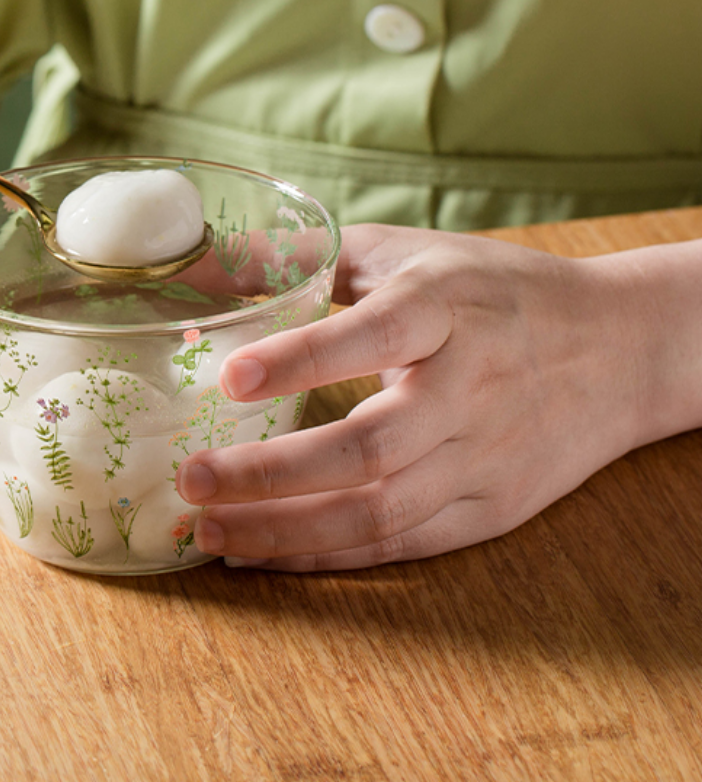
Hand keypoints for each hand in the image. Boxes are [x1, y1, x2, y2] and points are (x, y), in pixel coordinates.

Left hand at [175, 224, 660, 570]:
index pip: (375, 335)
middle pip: (370, 448)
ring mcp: (484, 459)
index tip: (227, 378)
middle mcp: (469, 389)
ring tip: (209, 534)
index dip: (301, 359)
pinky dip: (328, 556)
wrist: (619, 349)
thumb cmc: (498, 292)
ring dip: (286, 531)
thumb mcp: (417, 254)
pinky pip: (401, 544)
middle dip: (272, 474)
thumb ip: (319, 258)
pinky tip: (265, 555)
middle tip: (192, 479)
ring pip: (379, 512)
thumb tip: (214, 266)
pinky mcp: (491, 508)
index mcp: (450, 309)